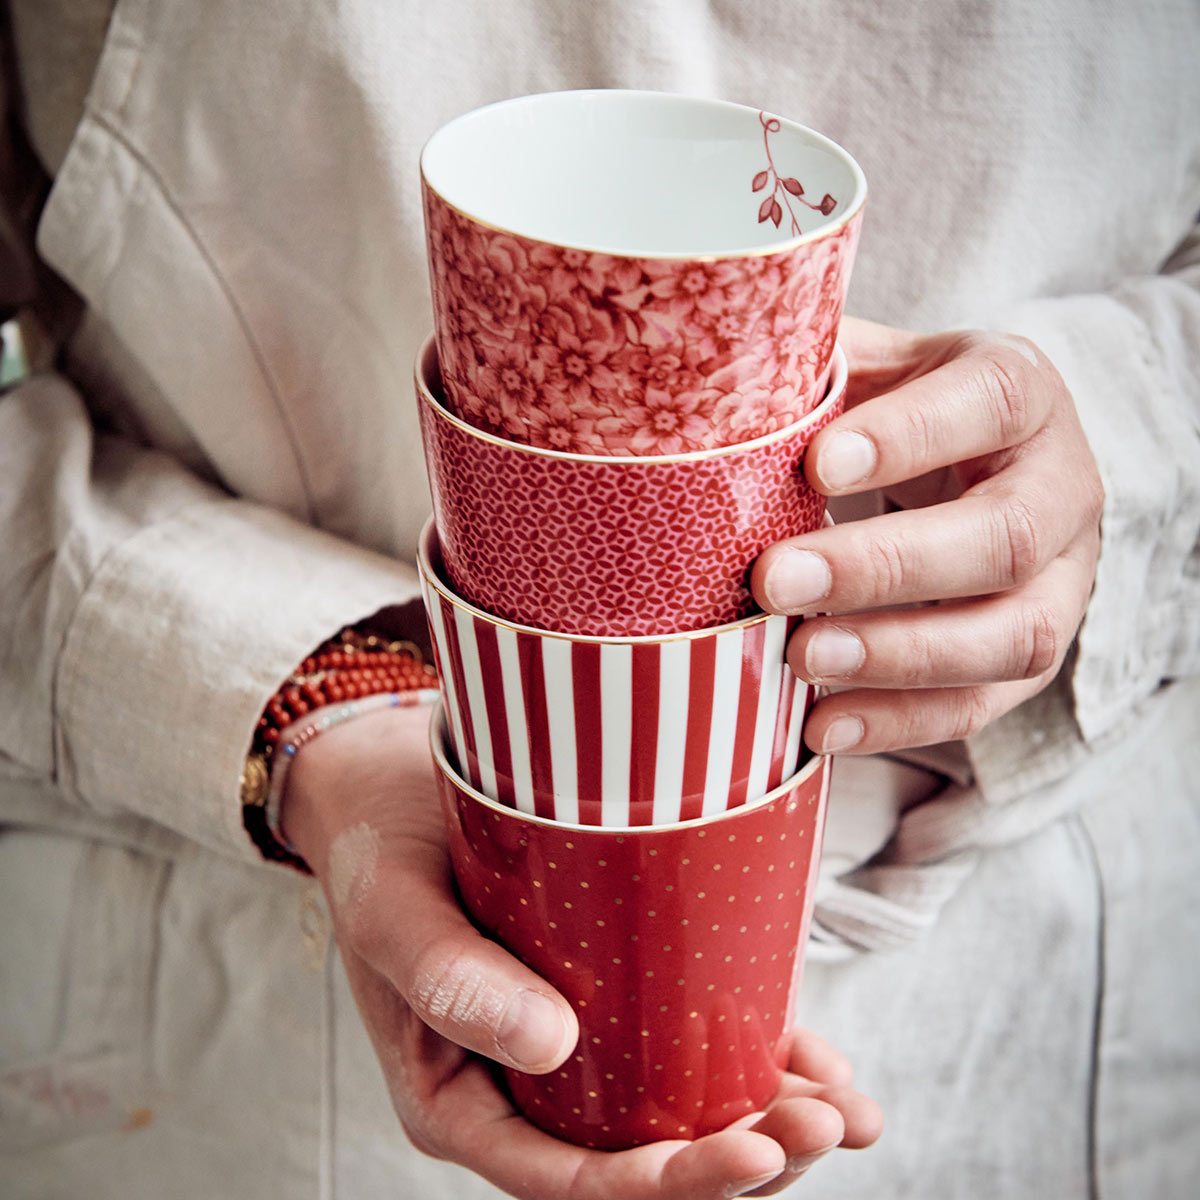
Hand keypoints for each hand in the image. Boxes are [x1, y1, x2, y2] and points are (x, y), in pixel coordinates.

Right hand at [281, 703, 882, 1198]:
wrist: (385, 785)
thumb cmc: (378, 848)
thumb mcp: (390, 910)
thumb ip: (450, 980)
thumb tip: (552, 1044)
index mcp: (463, 1100)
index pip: (571, 1176)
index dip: (666, 1183)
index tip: (753, 1152)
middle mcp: (526, 1087)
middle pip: (641, 1156)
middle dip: (740, 1156)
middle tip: (824, 1125)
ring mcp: (572, 1041)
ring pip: (676, 1107)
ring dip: (765, 1117)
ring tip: (848, 1112)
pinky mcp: (610, 986)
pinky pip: (684, 1038)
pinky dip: (754, 1053)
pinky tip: (819, 1059)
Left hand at [752, 317, 1103, 754]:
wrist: (980, 463)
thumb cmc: (900, 409)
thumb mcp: (871, 366)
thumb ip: (816, 366)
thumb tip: (712, 384)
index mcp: (1021, 390)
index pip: (988, 402)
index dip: (907, 438)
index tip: (816, 466)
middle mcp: (1062, 485)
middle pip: (1003, 537)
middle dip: (884, 567)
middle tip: (774, 581)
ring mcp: (1063, 580)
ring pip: (1013, 635)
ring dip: (899, 658)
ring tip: (801, 660)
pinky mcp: (1033, 652)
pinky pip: (983, 704)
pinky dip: (900, 722)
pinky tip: (823, 726)